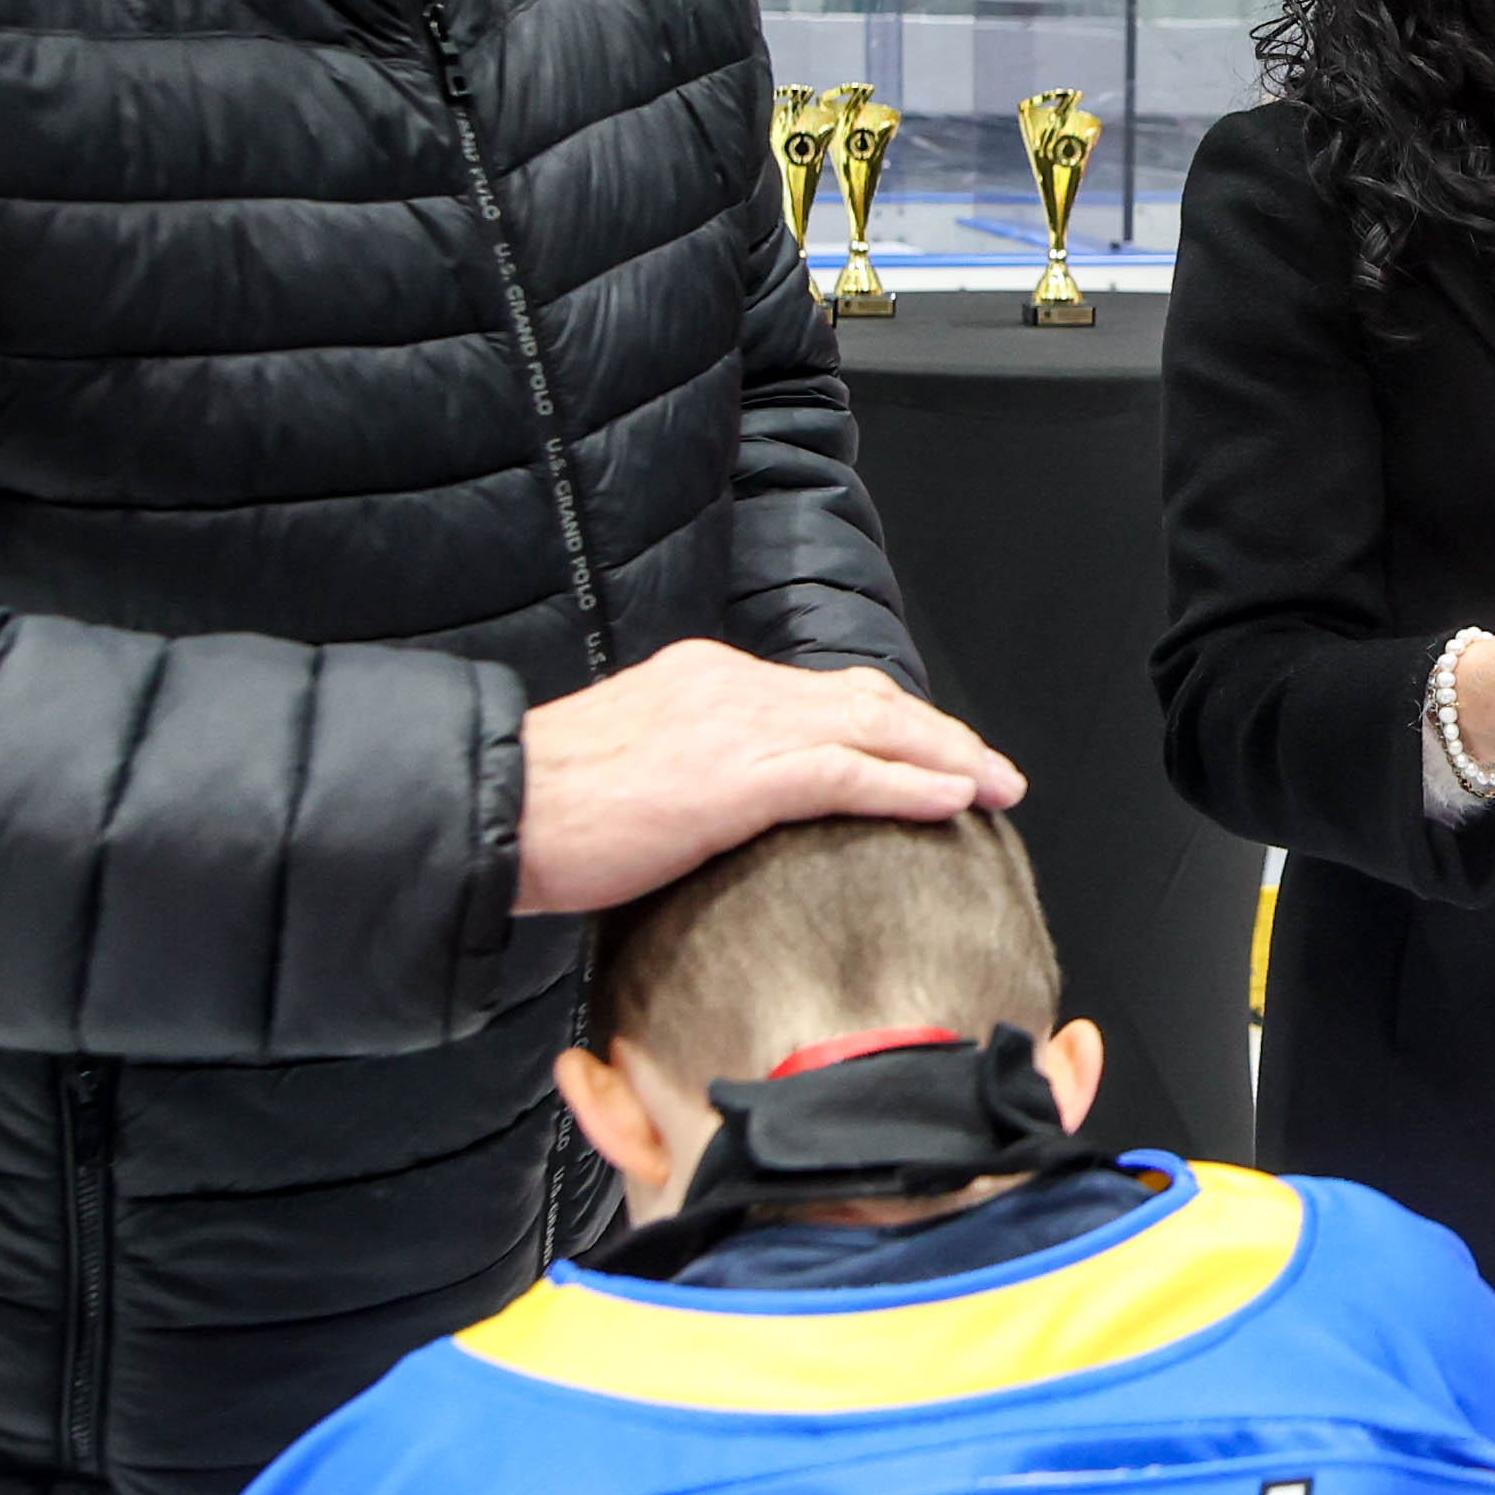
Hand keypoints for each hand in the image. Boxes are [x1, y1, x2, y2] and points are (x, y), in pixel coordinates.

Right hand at [514, 645, 1019, 916]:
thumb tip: (717, 815)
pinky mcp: (740, 776)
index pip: (821, 695)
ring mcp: (739, 724)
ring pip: (874, 728)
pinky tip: (954, 802)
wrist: (496, 810)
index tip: (929, 749)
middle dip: (937, 733)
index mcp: (705, 679)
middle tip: (992, 768)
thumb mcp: (629, 773)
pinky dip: (911, 785)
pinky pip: (850, 773)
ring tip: (997, 786)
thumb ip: (689, 776)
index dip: (887, 722)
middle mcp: (732, 685)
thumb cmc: (542, 813)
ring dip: (947, 757)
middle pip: (864, 700)